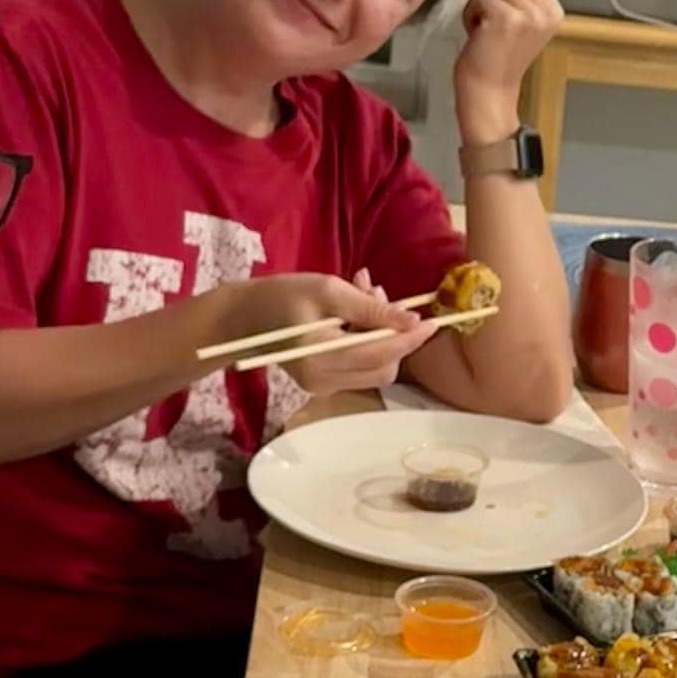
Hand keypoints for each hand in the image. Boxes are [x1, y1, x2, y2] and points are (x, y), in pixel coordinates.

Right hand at [204, 272, 437, 394]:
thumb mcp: (327, 289)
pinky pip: (361, 369)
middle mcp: (324, 380)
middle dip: (394, 332)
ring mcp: (323, 387)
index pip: (380, 353)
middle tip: (376, 291)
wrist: (244, 319)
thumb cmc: (282, 296)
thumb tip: (411, 320)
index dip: (410, 338)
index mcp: (320, 356)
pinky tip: (352, 315)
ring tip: (362, 296)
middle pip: (384, 367)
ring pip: (377, 370)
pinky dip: (368, 344)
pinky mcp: (324, 386)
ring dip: (382, 337)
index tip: (432, 320)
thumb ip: (369, 307)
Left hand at [453, 0, 561, 143]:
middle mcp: (546, 10)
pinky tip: (478, 35)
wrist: (489, 91)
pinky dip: (470, 14)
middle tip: (491, 21)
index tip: (503, 13)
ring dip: (478, 2)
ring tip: (485, 28)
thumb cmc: (498, 54)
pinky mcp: (506, 18)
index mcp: (554, 8)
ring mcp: (528, 14)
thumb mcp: (519, 14)